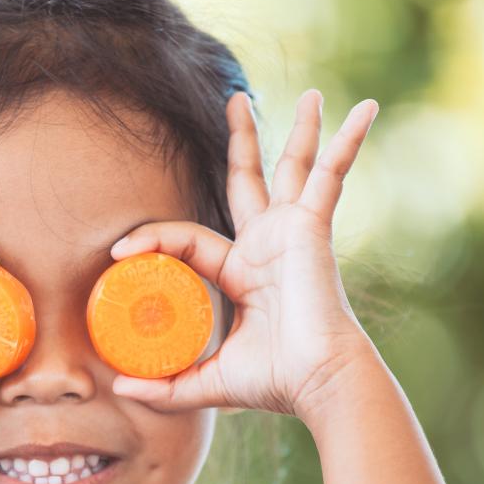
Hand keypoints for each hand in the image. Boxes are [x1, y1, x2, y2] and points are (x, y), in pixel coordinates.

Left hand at [108, 89, 379, 426]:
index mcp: (243, 271)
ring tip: (309, 93)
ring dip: (300, 130)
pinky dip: (348, 143)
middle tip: (236, 103)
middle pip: (249, 180)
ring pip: (291, 167)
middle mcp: (268, 244)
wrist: (318, 383)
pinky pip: (331, 175)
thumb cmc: (275, 383)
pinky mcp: (314, 226)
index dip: (151, 239)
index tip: (115, 254)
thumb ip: (167, 386)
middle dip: (243, 143)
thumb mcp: (207, 382)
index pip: (189, 237)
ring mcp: (293, 231)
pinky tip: (368, 108)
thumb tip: (118, 390)